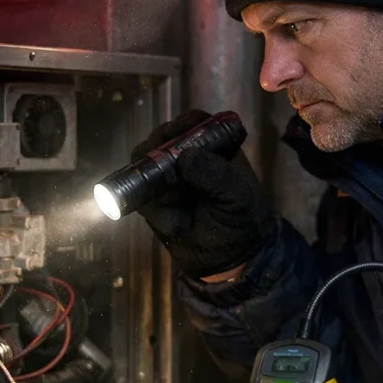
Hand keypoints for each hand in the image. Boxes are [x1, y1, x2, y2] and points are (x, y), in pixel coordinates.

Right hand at [130, 109, 274, 278]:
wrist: (231, 260)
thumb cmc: (242, 220)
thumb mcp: (237, 196)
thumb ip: (216, 174)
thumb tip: (185, 157)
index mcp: (213, 147)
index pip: (193, 123)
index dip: (181, 125)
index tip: (175, 135)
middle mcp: (186, 158)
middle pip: (160, 139)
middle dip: (159, 155)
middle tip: (169, 176)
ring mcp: (167, 179)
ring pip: (143, 166)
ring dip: (156, 185)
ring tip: (178, 204)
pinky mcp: (153, 203)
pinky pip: (140, 198)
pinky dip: (157, 212)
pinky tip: (179, 224)